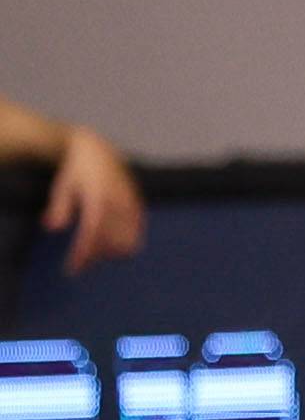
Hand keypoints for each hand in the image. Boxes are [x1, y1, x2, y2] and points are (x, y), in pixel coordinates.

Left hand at [43, 125, 142, 275]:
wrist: (98, 150)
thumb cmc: (75, 171)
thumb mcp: (62, 186)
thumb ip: (58, 207)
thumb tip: (52, 228)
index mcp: (98, 197)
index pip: (92, 233)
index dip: (83, 253)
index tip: (73, 269)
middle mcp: (118, 202)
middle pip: (111, 241)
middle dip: (96, 256)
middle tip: (81, 262)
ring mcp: (131, 203)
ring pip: (128, 240)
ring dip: (111, 251)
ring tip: (95, 253)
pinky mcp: (137, 204)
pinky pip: (136, 231)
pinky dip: (124, 241)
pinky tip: (111, 244)